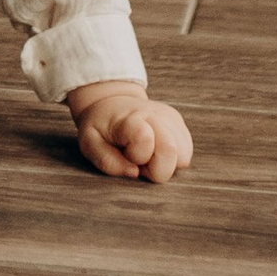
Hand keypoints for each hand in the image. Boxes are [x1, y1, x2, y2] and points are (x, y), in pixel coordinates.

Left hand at [70, 82, 192, 183]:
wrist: (112, 102)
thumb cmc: (100, 127)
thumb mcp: (89, 143)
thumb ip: (107, 161)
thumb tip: (134, 173)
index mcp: (130, 119)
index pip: (145, 141)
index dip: (137, 157)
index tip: (126, 154)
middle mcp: (155, 115)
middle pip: (171, 152)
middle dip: (156, 169)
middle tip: (138, 160)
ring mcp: (170, 118)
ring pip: (183, 156)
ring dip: (166, 163)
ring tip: (146, 154)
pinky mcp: (179, 123)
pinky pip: (187, 152)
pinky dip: (173, 158)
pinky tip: (156, 149)